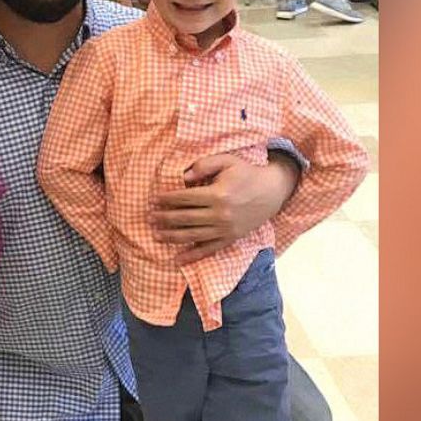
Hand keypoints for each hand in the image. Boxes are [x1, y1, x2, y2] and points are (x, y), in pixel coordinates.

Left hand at [149, 153, 297, 263]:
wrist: (272, 191)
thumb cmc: (247, 174)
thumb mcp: (228, 161)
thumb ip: (205, 165)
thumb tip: (184, 176)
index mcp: (217, 194)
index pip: (185, 198)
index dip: (166, 199)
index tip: (153, 200)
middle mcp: (220, 215)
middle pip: (184, 218)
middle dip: (164, 218)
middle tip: (149, 218)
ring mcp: (225, 229)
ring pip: (192, 236)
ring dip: (171, 237)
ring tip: (156, 235)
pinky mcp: (230, 239)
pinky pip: (208, 250)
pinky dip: (192, 256)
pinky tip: (178, 259)